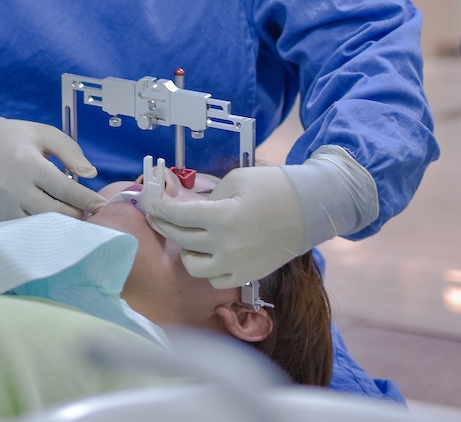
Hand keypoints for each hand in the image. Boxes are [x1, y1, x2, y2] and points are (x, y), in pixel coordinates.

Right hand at [0, 118, 106, 221]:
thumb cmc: (16, 139)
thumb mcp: (45, 134)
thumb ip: (70, 151)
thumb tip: (90, 174)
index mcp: (28, 164)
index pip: (64, 188)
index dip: (86, 199)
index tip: (102, 205)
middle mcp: (14, 188)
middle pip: (54, 212)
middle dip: (77, 214)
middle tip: (88, 211)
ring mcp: (3, 206)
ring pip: (40, 225)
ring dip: (60, 224)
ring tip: (72, 216)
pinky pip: (25, 229)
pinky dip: (41, 227)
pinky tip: (51, 220)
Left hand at [146, 165, 305, 286]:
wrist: (308, 209)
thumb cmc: (273, 188)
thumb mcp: (235, 180)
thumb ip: (208, 196)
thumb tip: (186, 205)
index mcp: (222, 217)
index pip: (179, 216)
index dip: (161, 209)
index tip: (152, 205)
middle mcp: (226, 245)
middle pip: (181, 239)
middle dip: (164, 225)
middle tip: (157, 216)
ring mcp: (237, 264)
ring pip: (194, 267)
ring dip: (185, 251)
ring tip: (187, 237)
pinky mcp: (248, 276)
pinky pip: (216, 280)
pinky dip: (208, 268)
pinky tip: (208, 253)